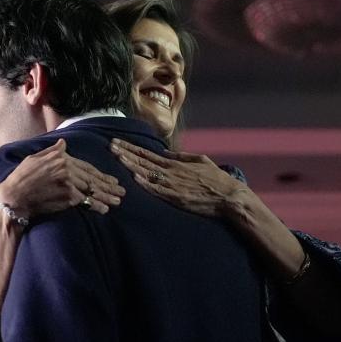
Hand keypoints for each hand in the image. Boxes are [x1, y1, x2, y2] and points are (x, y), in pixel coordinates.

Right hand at [0, 139, 124, 217]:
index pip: (86, 167)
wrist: (14, 196)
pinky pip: (86, 202)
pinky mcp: (68, 197)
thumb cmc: (22, 177)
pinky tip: (105, 209)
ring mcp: (69, 183)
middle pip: (92, 179)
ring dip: (107, 196)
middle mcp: (67, 169)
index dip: (100, 174)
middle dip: (108, 185)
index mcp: (61, 159)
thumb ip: (52, 151)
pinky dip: (96, 205)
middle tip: (121, 191)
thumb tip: (64, 143)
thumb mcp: (35, 158)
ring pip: (92, 190)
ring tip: (118, 200)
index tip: (112, 179)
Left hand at [109, 138, 248, 217]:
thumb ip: (181, 157)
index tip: (117, 142)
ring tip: (116, 158)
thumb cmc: (217, 180)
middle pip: (144, 162)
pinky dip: (146, 184)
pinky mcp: (177, 198)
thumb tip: (165, 152)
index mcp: (176, 164)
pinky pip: (158, 190)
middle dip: (126, 154)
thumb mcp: (201, 160)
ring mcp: (174, 185)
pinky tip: (134, 178)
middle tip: (110, 147)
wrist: (230, 197)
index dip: (131, 148)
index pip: (148, 154)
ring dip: (131, 166)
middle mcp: (172, 172)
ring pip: (148, 174)